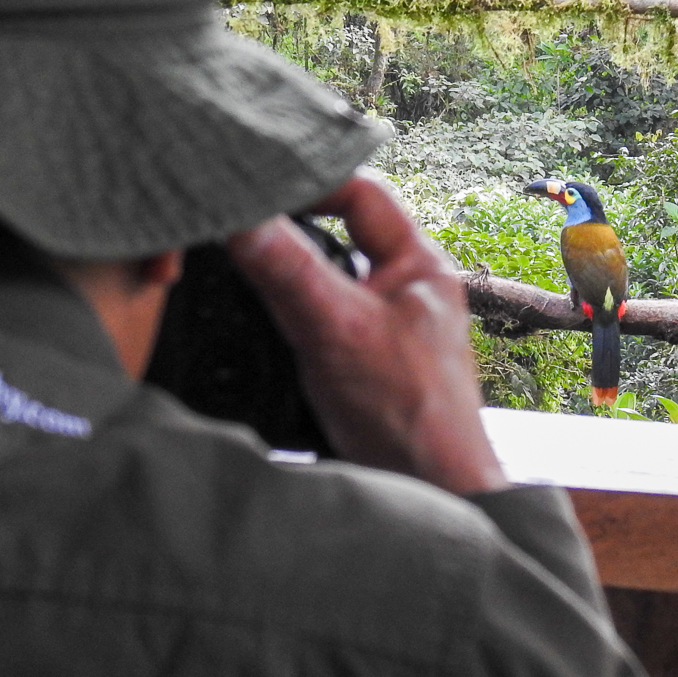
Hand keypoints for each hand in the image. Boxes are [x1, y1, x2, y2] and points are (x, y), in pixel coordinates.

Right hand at [226, 172, 507, 496]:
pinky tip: (265, 321)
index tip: (258, 187)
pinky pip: (326, 316)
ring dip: (292, 271)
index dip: (310, 183)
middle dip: (294, 225)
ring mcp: (392, 325)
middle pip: (343, 232)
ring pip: (332, 276)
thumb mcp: (337, 331)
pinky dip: (294, 312)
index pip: (361, 194)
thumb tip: (243, 218)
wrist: (434, 494)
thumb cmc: (411, 417)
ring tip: (246, 263)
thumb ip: (289, 272)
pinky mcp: (370, 362)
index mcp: (420, 264)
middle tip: (245, 222)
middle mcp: (410, 287)